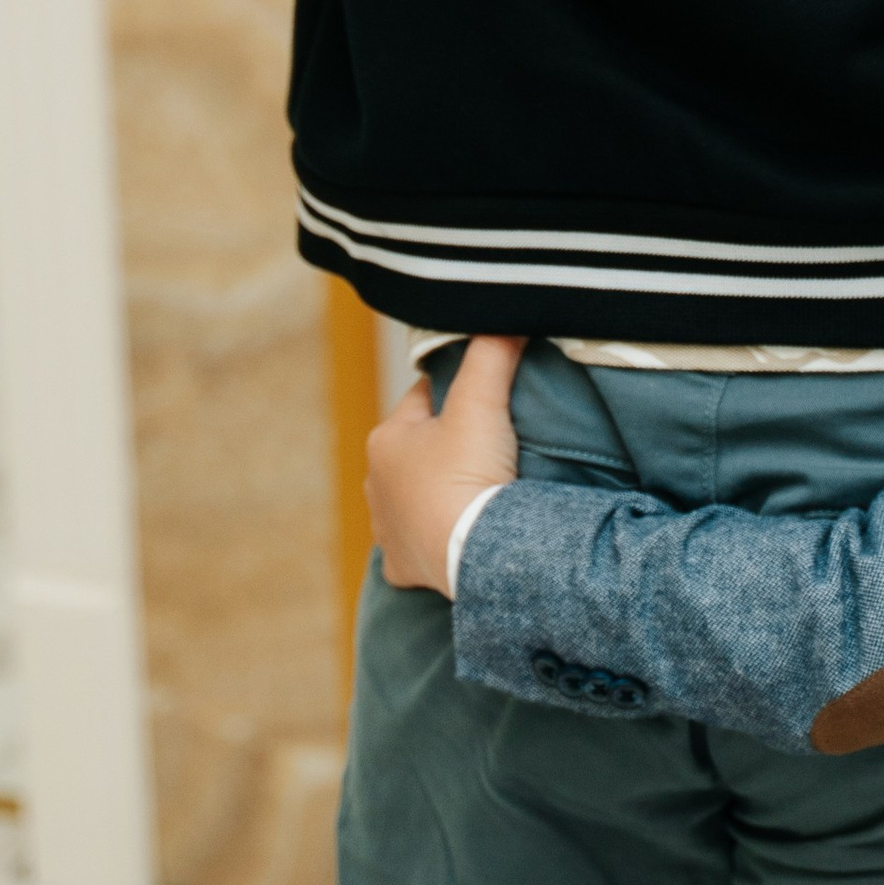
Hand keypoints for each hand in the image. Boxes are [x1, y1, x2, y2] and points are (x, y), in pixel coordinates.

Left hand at [367, 335, 523, 596]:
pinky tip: (451, 537)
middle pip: (415, 451)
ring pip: (410, 499)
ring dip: (434, 494)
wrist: (475, 552)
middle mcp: (376, 484)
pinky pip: (413, 548)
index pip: (422, 399)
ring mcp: (386, 529)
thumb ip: (492, 353)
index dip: (455, 393)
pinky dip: (430, 541)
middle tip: (488, 444)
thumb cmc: (469, 474)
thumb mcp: (482, 402)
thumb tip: (506, 318)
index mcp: (386, 440)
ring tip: (474, 491)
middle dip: (442, 446)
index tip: (485, 396)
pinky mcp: (403, 566)